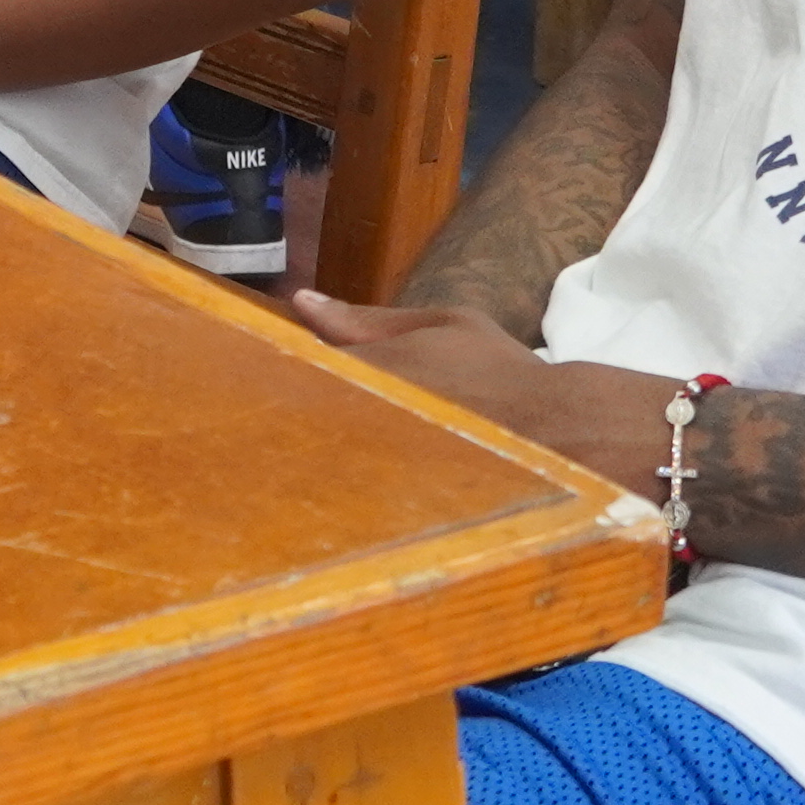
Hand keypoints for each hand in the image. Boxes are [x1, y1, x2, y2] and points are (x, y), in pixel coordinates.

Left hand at [284, 286, 666, 475]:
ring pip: (313, 455)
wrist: (563, 437)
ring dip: (297, 449)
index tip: (240, 365)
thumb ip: (366, 316)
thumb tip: (301, 301)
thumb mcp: (445, 323)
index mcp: (368, 370)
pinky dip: (329, 482)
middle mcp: (365, 419)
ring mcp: (376, 467)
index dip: (260, 367)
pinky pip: (345, 488)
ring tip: (284, 448)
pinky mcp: (393, 504)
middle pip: (291, 416)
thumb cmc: (502, 373)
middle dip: (272, 412)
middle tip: (251, 412)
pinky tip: (323, 485)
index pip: (285, 366)